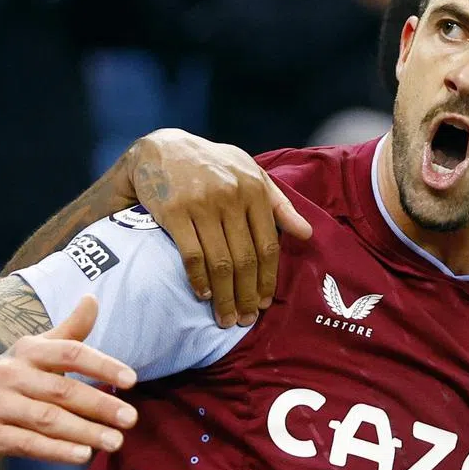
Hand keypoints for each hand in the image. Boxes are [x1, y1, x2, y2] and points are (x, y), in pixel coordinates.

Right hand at [0, 295, 138, 464]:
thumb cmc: (9, 378)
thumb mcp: (34, 351)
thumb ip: (69, 332)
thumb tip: (93, 297)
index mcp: (26, 350)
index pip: (70, 352)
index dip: (102, 365)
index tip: (132, 379)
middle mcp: (9, 373)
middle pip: (63, 390)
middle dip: (100, 405)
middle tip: (131, 419)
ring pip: (48, 419)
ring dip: (85, 431)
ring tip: (116, 441)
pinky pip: (27, 443)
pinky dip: (57, 450)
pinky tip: (83, 455)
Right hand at [127, 130, 312, 328]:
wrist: (162, 149)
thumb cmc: (213, 165)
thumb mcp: (250, 173)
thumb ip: (279, 204)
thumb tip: (307, 234)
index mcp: (254, 189)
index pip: (268, 244)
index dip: (267, 279)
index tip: (263, 303)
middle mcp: (230, 197)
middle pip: (245, 259)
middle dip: (247, 295)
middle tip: (245, 320)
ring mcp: (202, 205)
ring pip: (220, 262)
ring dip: (224, 296)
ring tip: (225, 318)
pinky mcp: (174, 212)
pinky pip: (192, 255)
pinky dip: (199, 279)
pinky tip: (204, 294)